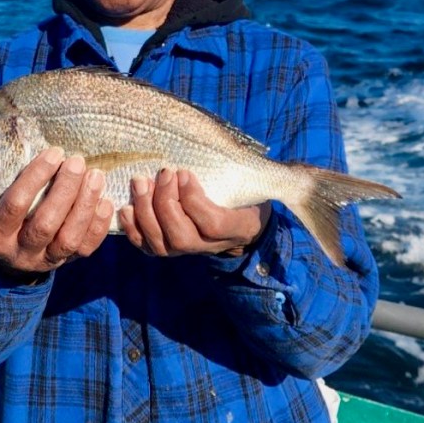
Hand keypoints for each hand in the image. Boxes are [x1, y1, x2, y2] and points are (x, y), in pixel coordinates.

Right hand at [0, 147, 113, 280]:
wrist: (10, 259)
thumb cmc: (5, 217)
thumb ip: (15, 184)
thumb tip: (48, 153)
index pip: (16, 205)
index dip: (35, 177)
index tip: (54, 153)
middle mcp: (21, 252)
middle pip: (45, 223)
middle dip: (65, 190)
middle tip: (77, 162)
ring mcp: (46, 261)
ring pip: (69, 239)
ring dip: (85, 204)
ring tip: (95, 176)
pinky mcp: (67, 263)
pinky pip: (86, 248)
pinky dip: (98, 224)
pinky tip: (105, 201)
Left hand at [118, 168, 270, 256]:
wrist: (237, 225)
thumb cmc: (245, 195)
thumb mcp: (262, 187)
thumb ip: (272, 179)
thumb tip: (298, 175)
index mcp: (233, 228)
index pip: (211, 223)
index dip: (194, 200)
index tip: (185, 172)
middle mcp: (207, 245)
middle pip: (181, 236)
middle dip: (166, 202)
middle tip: (162, 172)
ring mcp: (184, 250)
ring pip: (160, 242)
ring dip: (146, 211)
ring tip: (140, 182)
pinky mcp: (164, 248)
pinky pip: (144, 246)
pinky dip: (132, 229)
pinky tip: (124, 207)